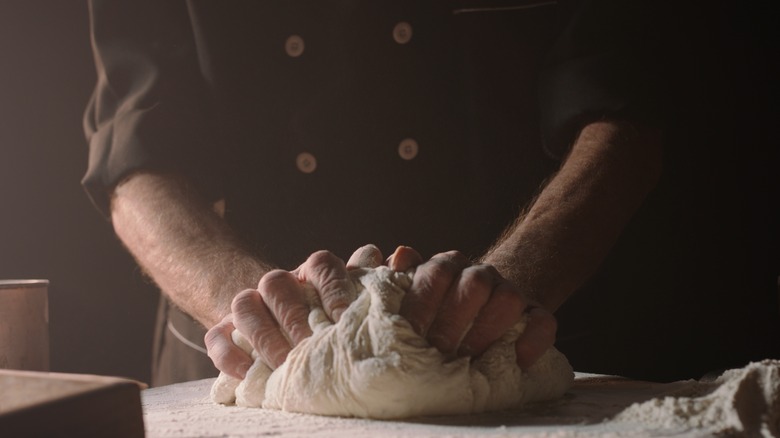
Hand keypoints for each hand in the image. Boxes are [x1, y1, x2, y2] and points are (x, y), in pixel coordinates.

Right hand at [205, 245, 381, 378]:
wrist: (280, 324)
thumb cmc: (329, 317)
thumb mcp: (353, 298)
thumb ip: (375, 280)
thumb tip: (405, 254)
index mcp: (311, 273)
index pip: (319, 264)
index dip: (331, 286)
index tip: (345, 316)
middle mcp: (279, 284)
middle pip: (276, 283)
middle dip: (294, 315)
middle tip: (312, 344)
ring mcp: (248, 306)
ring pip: (243, 306)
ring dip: (263, 334)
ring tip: (283, 362)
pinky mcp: (223, 332)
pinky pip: (216, 337)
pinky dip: (230, 355)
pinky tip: (249, 373)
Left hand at [395, 249, 556, 369]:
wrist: (482, 308)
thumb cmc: (435, 309)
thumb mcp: (412, 293)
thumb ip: (400, 276)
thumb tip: (399, 256)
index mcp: (448, 267)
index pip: (437, 272)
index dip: (423, 301)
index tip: (409, 330)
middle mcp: (480, 276)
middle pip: (474, 284)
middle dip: (454, 320)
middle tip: (437, 350)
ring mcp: (511, 294)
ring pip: (508, 299)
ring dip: (488, 330)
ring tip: (470, 359)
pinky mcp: (536, 316)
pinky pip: (543, 322)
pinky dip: (532, 341)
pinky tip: (518, 361)